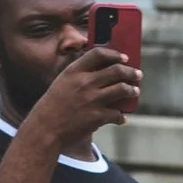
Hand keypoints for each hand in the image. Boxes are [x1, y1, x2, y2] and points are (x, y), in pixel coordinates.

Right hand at [20, 45, 141, 149]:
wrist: (45, 129)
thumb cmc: (54, 106)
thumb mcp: (62, 83)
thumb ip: (80, 75)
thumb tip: (105, 71)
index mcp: (74, 71)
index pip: (99, 53)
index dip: (114, 54)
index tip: (124, 58)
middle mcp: (84, 82)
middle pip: (116, 70)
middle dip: (131, 72)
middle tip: (137, 74)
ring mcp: (92, 100)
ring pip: (122, 89)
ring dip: (132, 90)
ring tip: (135, 91)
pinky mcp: (97, 117)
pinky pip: (118, 114)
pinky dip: (122, 117)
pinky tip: (122, 118)